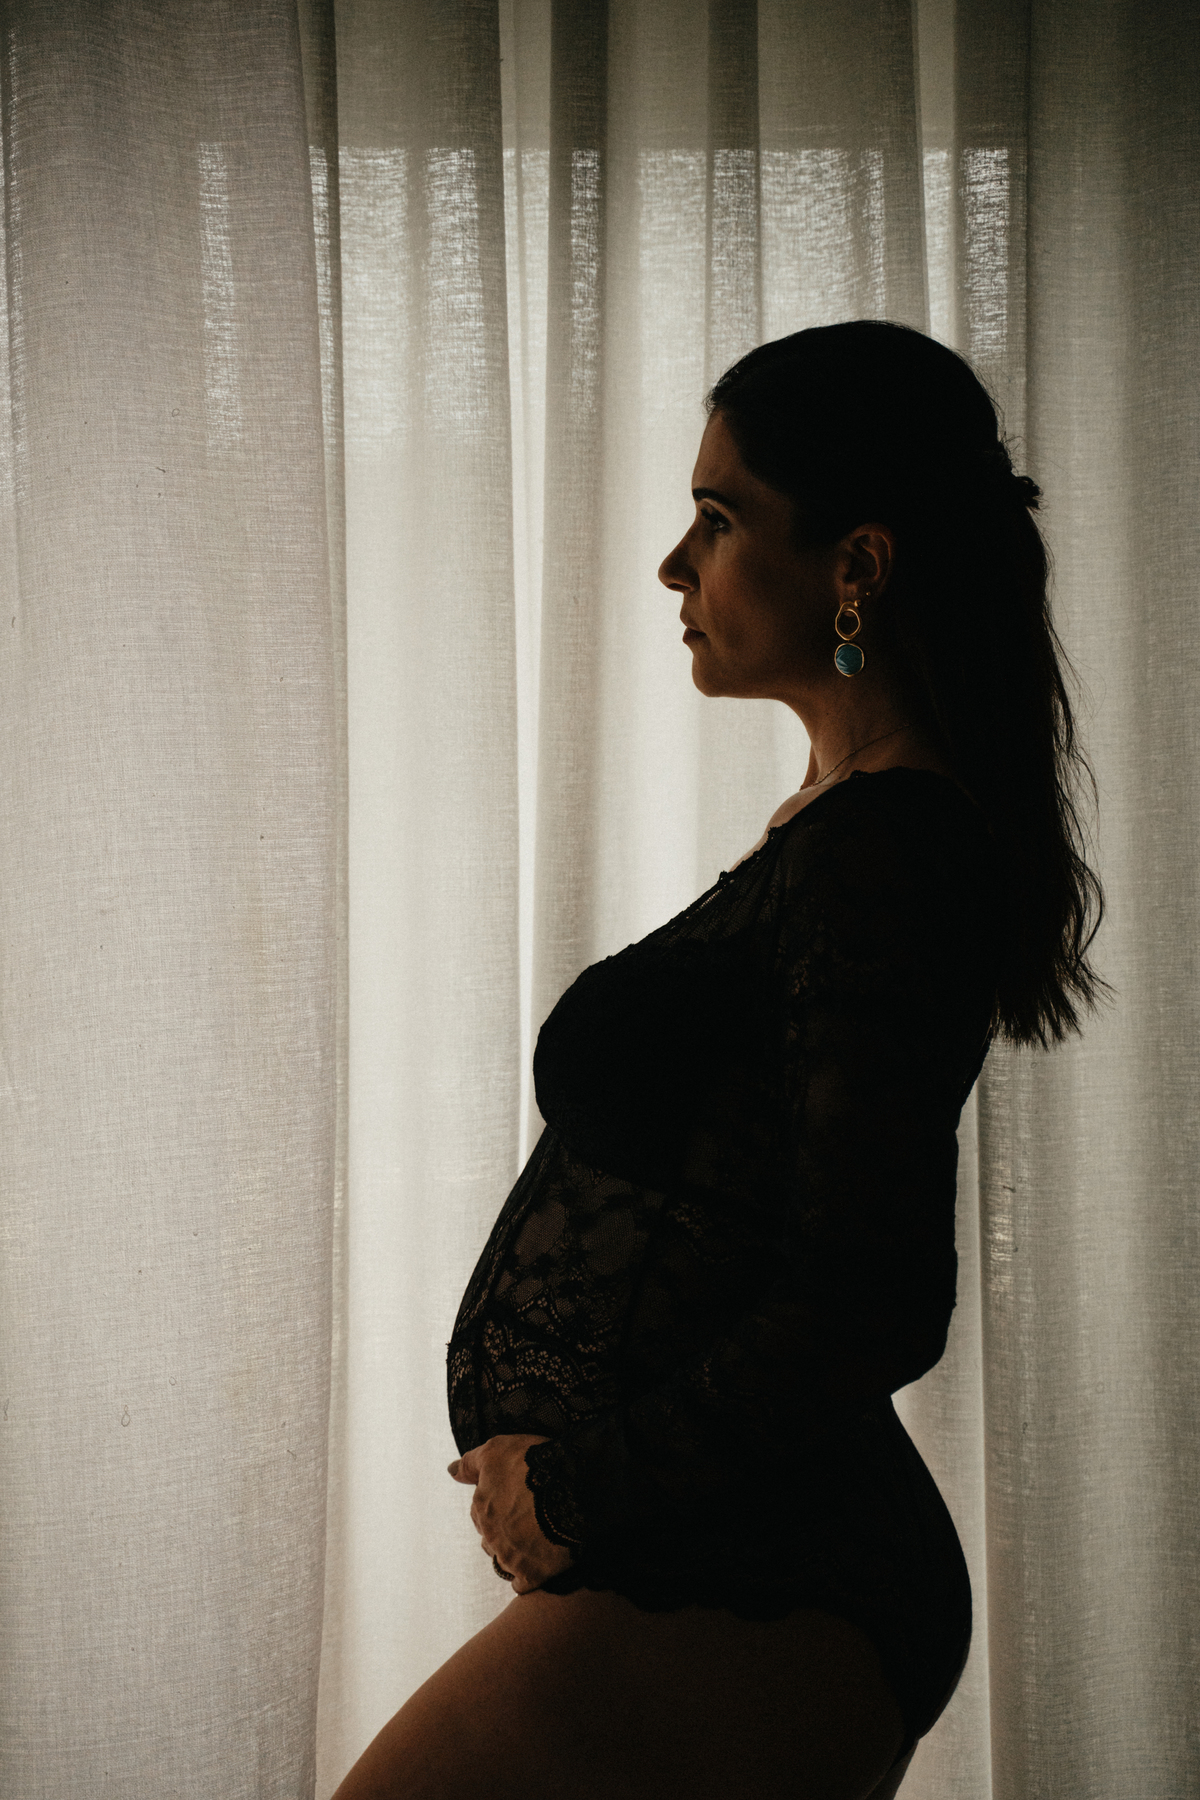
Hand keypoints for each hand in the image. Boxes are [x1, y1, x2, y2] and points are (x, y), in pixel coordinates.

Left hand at [448, 1434, 574, 1594]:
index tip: (514, 1499)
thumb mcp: (496, 1450)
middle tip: (527, 1518)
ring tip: (536, 1540)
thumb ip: (470, 1463)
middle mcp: (491, 1535)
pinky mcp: (533, 1573)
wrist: (573, 1486)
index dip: (497, 1504)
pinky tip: (540, 1562)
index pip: (479, 1512)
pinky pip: (522, 1583)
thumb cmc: (534, 1463)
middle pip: (491, 1538)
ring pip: (503, 1561)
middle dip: (504, 1530)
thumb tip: (451, 1471)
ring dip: (514, 1553)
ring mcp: (511, 1557)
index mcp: (481, 1508)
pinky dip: (528, 1575)